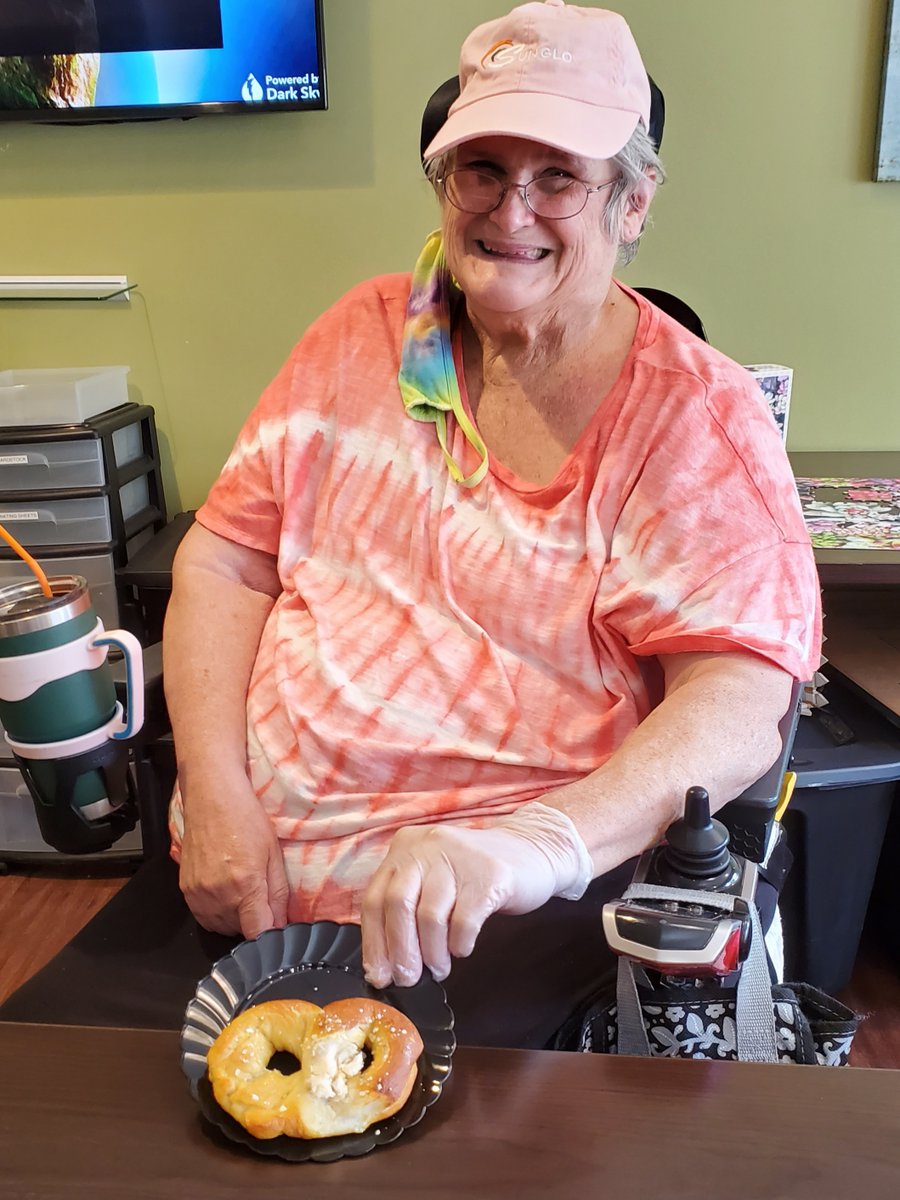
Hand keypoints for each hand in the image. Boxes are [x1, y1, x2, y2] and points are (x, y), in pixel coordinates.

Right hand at [178, 772, 289, 939]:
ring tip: (242, 890)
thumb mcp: (274, 854)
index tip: (276, 927)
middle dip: (254, 921)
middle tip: (260, 896)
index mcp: (245, 886)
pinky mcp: (185, 891)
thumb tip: (280, 925)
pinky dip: (218, 913)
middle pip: (240, 932)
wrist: (212, 798)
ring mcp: (199, 895)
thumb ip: (279, 895)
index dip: (270, 935)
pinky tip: (226, 891)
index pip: (257, 934)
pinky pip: (205, 917)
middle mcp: (218, 895)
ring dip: (235, 919)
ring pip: (222, 927)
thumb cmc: (246, 820)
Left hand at [360, 803, 592, 987]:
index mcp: (405, 847)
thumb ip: (408, 906)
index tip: (379, 974)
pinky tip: (462, 948)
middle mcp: (428, 846)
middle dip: (400, 950)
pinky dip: (460, 943)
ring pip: (430, 916)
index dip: (374, 942)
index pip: (375, 898)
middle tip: (407, 979)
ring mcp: (459, 857)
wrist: (533, 850)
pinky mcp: (489, 875)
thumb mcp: (434, 877)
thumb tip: (386, 962)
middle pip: (398, 905)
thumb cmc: (475, 874)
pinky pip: (464, 920)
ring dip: (432, 953)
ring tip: (439, 968)